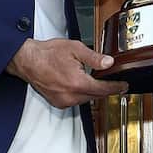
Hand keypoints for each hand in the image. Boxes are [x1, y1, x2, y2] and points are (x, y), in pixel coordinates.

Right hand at [6, 38, 128, 107]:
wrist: (28, 60)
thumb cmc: (47, 54)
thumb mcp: (75, 49)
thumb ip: (94, 57)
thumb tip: (109, 62)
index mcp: (77, 83)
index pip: (103, 89)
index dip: (116, 87)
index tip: (124, 86)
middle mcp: (71, 96)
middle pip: (96, 96)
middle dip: (105, 89)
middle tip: (113, 82)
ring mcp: (63, 101)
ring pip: (86, 99)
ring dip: (93, 92)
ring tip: (95, 80)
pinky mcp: (58, 103)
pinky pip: (76, 101)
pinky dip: (81, 94)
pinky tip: (80, 85)